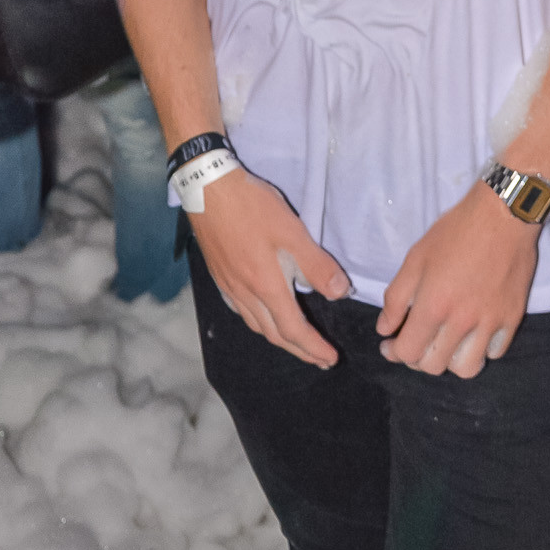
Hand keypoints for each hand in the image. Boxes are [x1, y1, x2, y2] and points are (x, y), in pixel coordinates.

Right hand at [192, 167, 349, 368]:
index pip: (293, 330)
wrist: (208, 189)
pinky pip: (241, 312)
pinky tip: (263, 316)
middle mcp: (245, 294)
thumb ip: (317, 264)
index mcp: (267, 286)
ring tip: (296, 343)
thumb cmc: (253, 207)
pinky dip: (258, 322)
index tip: (330, 358)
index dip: (313, 348)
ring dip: (279, 339)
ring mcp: (229, 287)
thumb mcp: (292, 231)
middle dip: (299, 351)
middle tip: (320, 360)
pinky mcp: (219, 277)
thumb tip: (341, 294)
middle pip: (274, 334)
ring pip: (256, 325)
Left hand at [376, 181, 540, 377]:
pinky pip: (495, 353)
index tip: (391, 344)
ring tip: (447, 344)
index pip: (408, 353)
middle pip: (434, 366)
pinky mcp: (513, 317)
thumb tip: (385, 330)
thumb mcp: (416, 257)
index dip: (394, 352)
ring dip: (451, 361)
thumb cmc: (455, 232)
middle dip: (419, 358)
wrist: (503, 214)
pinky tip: (475, 334)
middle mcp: (462, 321)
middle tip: (417, 340)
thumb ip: (396, 297)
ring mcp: (491, 322)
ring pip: (467, 369)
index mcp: (434, 305)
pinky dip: (482, 350)